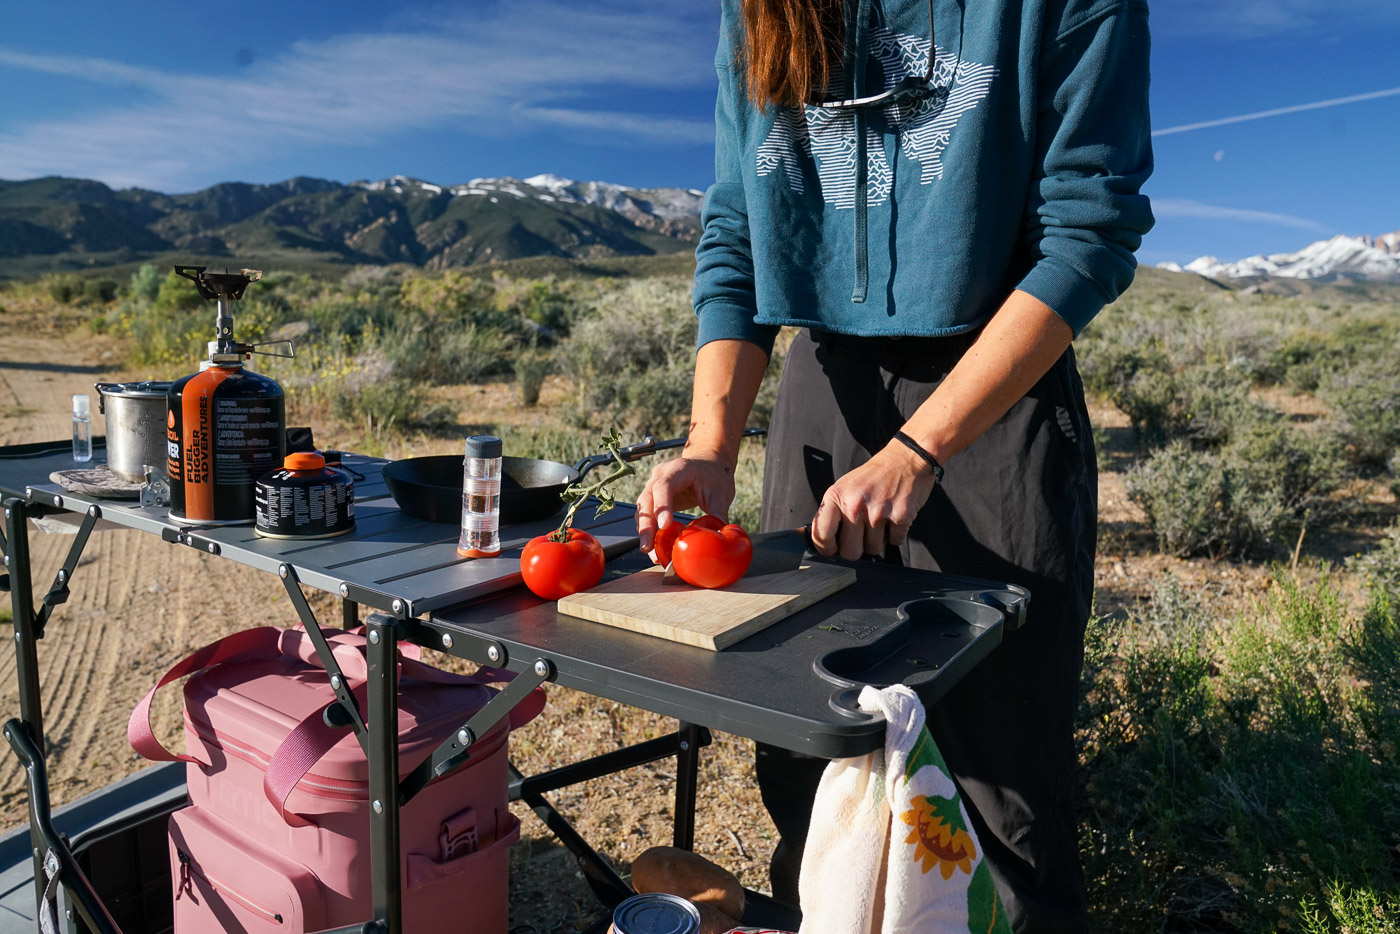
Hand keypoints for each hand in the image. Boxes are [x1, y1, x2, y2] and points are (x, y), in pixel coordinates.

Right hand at [635, 453, 735, 557]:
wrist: (707, 466)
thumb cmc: (713, 477)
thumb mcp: (721, 493)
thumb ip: (719, 514)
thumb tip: (717, 538)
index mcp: (679, 469)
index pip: (664, 486)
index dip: (662, 506)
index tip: (664, 526)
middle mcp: (660, 475)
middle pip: (647, 499)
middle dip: (646, 525)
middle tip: (648, 546)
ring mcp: (653, 486)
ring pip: (642, 509)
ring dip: (644, 531)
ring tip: (650, 551)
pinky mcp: (652, 499)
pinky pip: (645, 515)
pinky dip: (647, 531)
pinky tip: (653, 547)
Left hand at [810, 442, 937, 560]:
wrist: (905, 459)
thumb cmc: (873, 476)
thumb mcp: (844, 487)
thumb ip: (834, 513)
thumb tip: (825, 542)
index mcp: (836, 496)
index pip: (822, 535)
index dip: (827, 549)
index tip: (833, 550)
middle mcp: (855, 504)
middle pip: (850, 552)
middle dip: (857, 548)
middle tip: (863, 535)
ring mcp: (878, 511)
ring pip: (874, 549)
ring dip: (878, 540)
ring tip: (881, 520)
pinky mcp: (901, 515)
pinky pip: (895, 541)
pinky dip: (896, 534)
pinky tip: (894, 517)